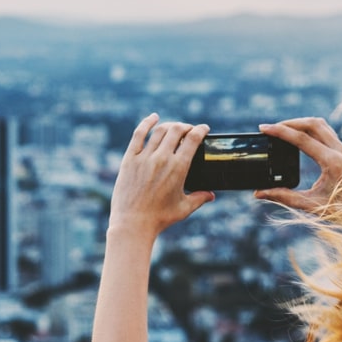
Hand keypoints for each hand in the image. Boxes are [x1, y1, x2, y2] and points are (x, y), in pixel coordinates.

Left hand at [109, 113, 213, 234]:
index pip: (193, 139)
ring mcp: (144, 157)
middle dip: (186, 126)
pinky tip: (154, 117)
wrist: (133, 223)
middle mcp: (162, 159)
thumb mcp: (184, 208)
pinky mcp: (130, 159)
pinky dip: (147, 123)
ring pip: (159, 131)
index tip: (204, 128)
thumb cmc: (160, 218)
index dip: (200, 130)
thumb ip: (199, 198)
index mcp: (178, 168)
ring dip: (170, 125)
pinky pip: (139, 135)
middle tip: (189, 129)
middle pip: (177, 130)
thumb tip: (211, 195)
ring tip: (175, 127)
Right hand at [254, 117, 341, 213]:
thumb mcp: (309, 205)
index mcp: (332, 162)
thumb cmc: (340, 212)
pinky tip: (298, 135)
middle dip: (289, 123)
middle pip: (312, 124)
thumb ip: (284, 197)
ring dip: (300, 123)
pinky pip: (326, 131)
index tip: (264, 128)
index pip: (302, 138)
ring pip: (320, 124)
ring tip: (282, 129)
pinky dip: (310, 128)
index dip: (280, 132)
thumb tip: (259, 193)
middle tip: (270, 128)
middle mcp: (340, 151)